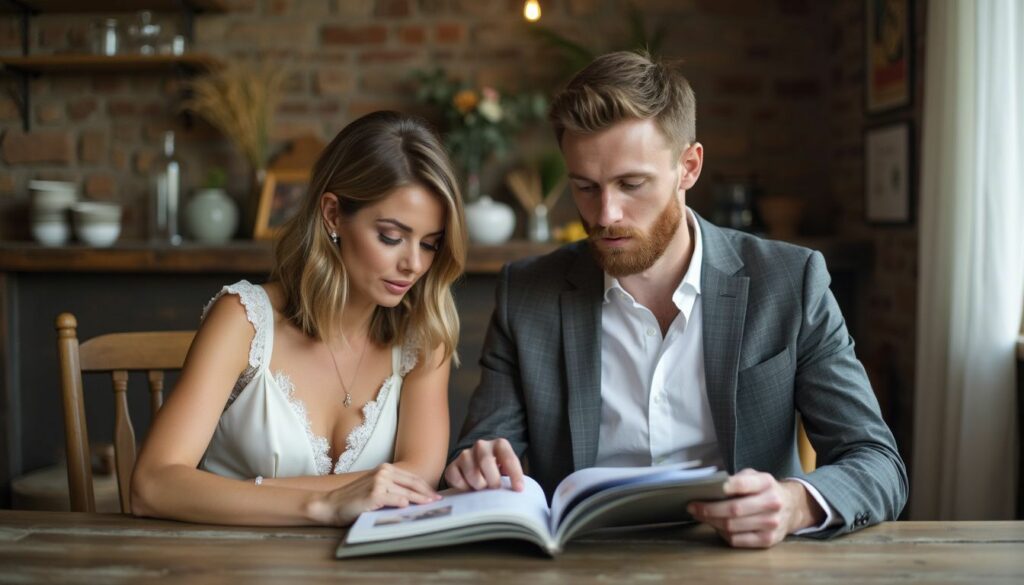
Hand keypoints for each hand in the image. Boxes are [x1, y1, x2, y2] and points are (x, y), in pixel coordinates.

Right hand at [307, 463, 440, 525]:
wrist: (332, 504)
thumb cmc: (354, 498)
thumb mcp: (375, 487)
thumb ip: (392, 488)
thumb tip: (413, 497)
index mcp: (385, 468)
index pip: (411, 477)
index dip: (424, 486)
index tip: (434, 494)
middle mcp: (383, 472)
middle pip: (412, 483)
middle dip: (426, 492)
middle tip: (438, 500)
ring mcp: (379, 482)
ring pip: (406, 492)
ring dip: (420, 500)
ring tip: (430, 505)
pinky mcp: (374, 494)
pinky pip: (394, 499)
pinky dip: (404, 503)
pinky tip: (411, 508)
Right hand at [443, 438, 523, 491]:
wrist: (477, 467)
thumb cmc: (497, 471)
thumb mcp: (508, 469)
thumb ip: (512, 476)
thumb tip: (517, 490)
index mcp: (500, 445)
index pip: (509, 458)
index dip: (515, 475)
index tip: (519, 489)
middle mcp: (481, 445)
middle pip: (486, 462)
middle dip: (492, 480)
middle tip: (495, 488)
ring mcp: (465, 454)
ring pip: (471, 473)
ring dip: (479, 485)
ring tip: (483, 487)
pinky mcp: (452, 465)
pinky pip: (456, 479)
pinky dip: (464, 487)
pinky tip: (469, 486)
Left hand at [687, 468, 823, 547]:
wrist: (792, 507)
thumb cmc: (764, 490)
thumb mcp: (754, 476)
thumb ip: (736, 480)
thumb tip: (707, 488)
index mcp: (766, 483)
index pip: (741, 484)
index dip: (721, 488)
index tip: (702, 490)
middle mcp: (772, 503)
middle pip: (733, 510)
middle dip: (708, 509)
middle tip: (693, 507)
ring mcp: (771, 524)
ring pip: (732, 526)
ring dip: (711, 522)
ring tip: (700, 516)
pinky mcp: (768, 540)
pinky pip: (737, 540)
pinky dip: (722, 534)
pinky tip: (716, 526)